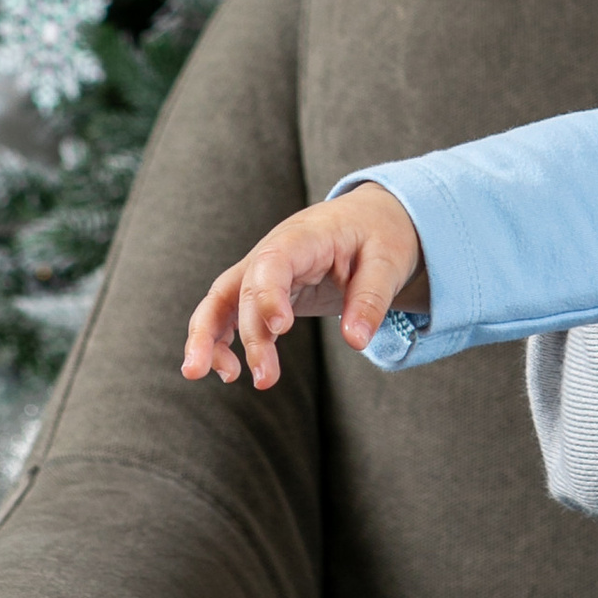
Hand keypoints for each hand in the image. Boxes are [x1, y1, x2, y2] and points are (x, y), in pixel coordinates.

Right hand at [183, 182, 424, 389]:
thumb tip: (356, 342)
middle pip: (245, 289)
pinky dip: (219, 340)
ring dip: (209, 338)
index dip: (269, 295)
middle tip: (265, 378)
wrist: (369, 219)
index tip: (280, 329)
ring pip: (221, 299)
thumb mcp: (389, 260)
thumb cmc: (379, 234)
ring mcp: (262, 269)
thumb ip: (371, 298)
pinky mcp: (262, 289)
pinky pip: (229, 312)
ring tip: (217, 376)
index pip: (273, 262)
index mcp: (305, 236)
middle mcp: (273, 250)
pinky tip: (228, 372)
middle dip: (251, 335)